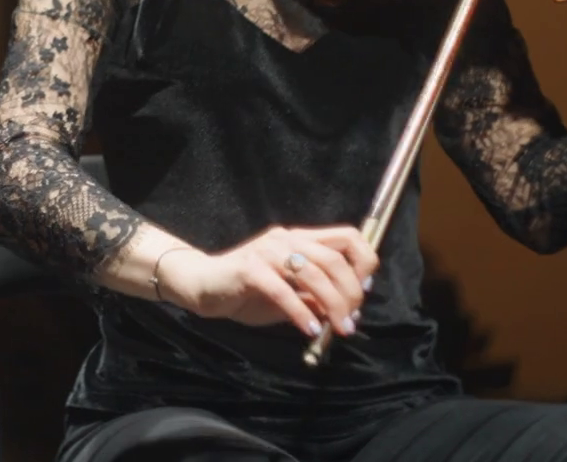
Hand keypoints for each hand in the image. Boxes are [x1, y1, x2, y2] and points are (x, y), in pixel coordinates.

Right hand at [156, 225, 376, 338]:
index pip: (348, 236)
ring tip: (338, 328)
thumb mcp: (289, 295)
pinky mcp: (250, 269)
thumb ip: (315, 297)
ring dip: (333, 304)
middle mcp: (286, 238)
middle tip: (350, 320)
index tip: (364, 291)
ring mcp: (267, 251)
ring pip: (313, 274)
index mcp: (299, 239)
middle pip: (334, 259)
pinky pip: (283, 291)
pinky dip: (301, 313)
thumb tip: (348, 310)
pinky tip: (308, 330)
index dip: (364, 261)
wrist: (202, 286)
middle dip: (351, 293)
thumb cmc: (246, 292)